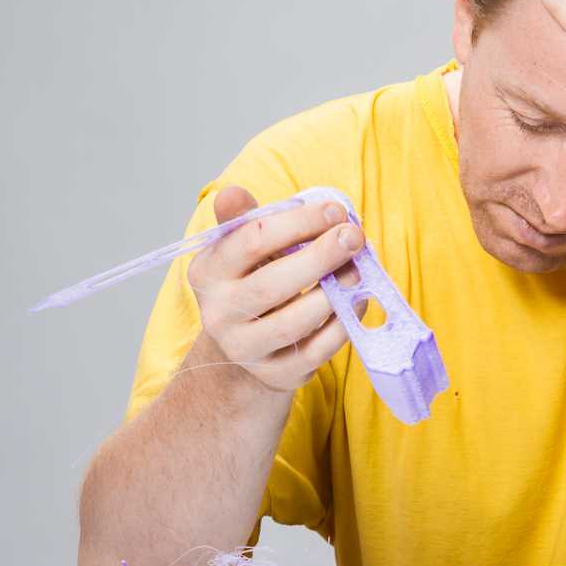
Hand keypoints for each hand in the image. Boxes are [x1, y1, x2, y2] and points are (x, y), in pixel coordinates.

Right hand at [185, 185, 362, 393]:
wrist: (246, 345)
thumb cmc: (253, 279)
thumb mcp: (242, 246)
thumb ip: (242, 218)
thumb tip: (232, 191)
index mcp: (208, 272)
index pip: (251, 240)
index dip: (298, 222)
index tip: (335, 210)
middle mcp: (219, 314)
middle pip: (271, 284)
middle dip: (320, 256)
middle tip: (354, 235)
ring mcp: (246, 349)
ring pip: (294, 322)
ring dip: (334, 292)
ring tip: (358, 268)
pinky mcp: (277, 374)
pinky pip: (315, 351)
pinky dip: (342, 325)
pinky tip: (357, 300)